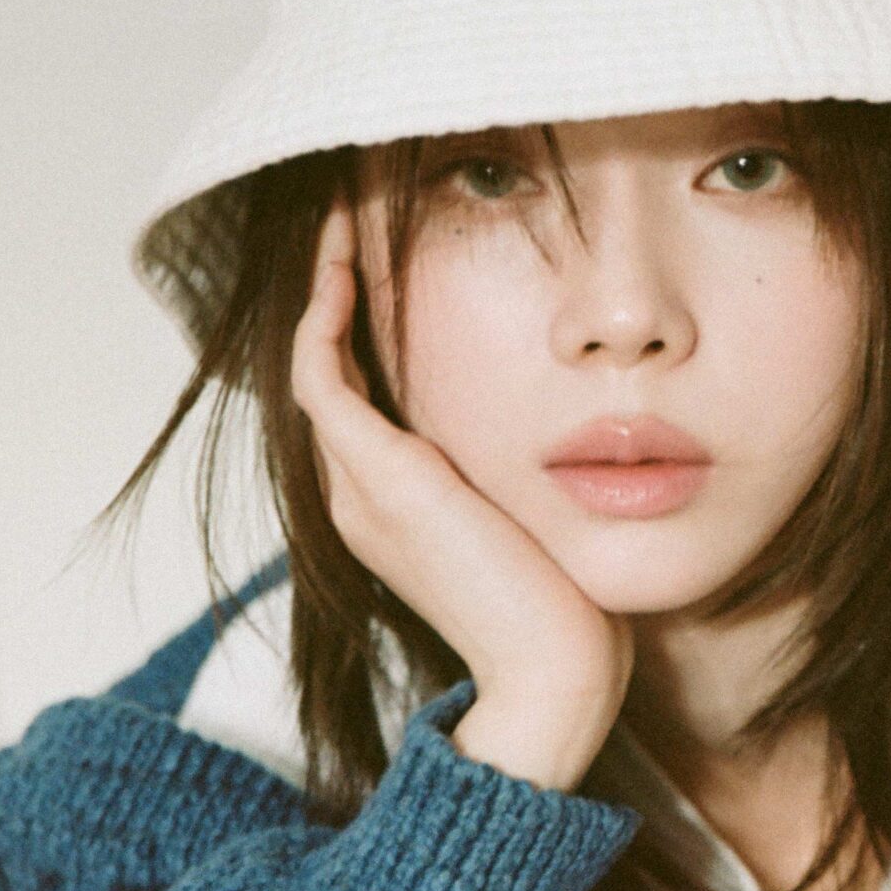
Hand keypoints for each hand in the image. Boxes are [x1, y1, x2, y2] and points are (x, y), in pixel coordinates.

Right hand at [292, 198, 633, 750]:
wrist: (554, 675)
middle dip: (334, 292)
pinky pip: (325, 379)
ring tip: (342, 221)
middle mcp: (360, 497)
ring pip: (314, 366)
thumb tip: (576, 439)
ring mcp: (362, 491)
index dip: (359, 328)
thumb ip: (526, 479)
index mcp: (392, 509)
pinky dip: (327, 318)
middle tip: (350, 216)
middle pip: (325, 373)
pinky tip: (348, 267)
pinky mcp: (383, 481)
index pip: (357, 399)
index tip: (386, 262)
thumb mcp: (539, 524)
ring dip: (324, 289)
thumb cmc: (567, 612)